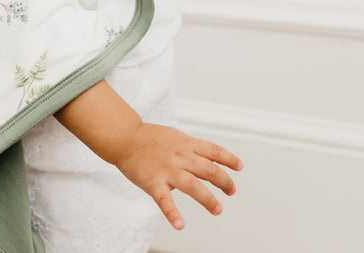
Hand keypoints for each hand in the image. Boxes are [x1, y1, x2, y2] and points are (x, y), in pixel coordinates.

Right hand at [114, 122, 243, 229]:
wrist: (124, 137)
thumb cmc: (148, 138)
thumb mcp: (173, 138)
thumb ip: (188, 150)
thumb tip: (203, 165)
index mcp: (186, 144)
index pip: (214, 151)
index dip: (229, 159)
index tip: (239, 167)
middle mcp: (180, 156)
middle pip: (209, 169)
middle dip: (224, 181)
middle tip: (231, 191)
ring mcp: (167, 169)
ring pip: (194, 186)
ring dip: (209, 199)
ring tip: (217, 209)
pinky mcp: (153, 182)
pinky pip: (165, 200)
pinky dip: (173, 214)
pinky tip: (180, 225)